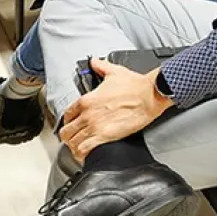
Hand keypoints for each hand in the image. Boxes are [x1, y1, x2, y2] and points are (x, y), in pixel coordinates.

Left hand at [57, 60, 172, 160]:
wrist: (150, 95)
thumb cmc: (136, 85)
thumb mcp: (115, 72)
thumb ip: (100, 66)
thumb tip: (94, 62)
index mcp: (87, 100)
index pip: (67, 114)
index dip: (68, 120)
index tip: (72, 123)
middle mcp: (87, 114)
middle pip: (66, 131)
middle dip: (68, 135)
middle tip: (74, 137)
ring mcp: (95, 127)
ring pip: (73, 142)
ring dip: (74, 145)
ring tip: (78, 147)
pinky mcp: (105, 137)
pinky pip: (84, 150)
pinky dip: (82, 154)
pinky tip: (85, 154)